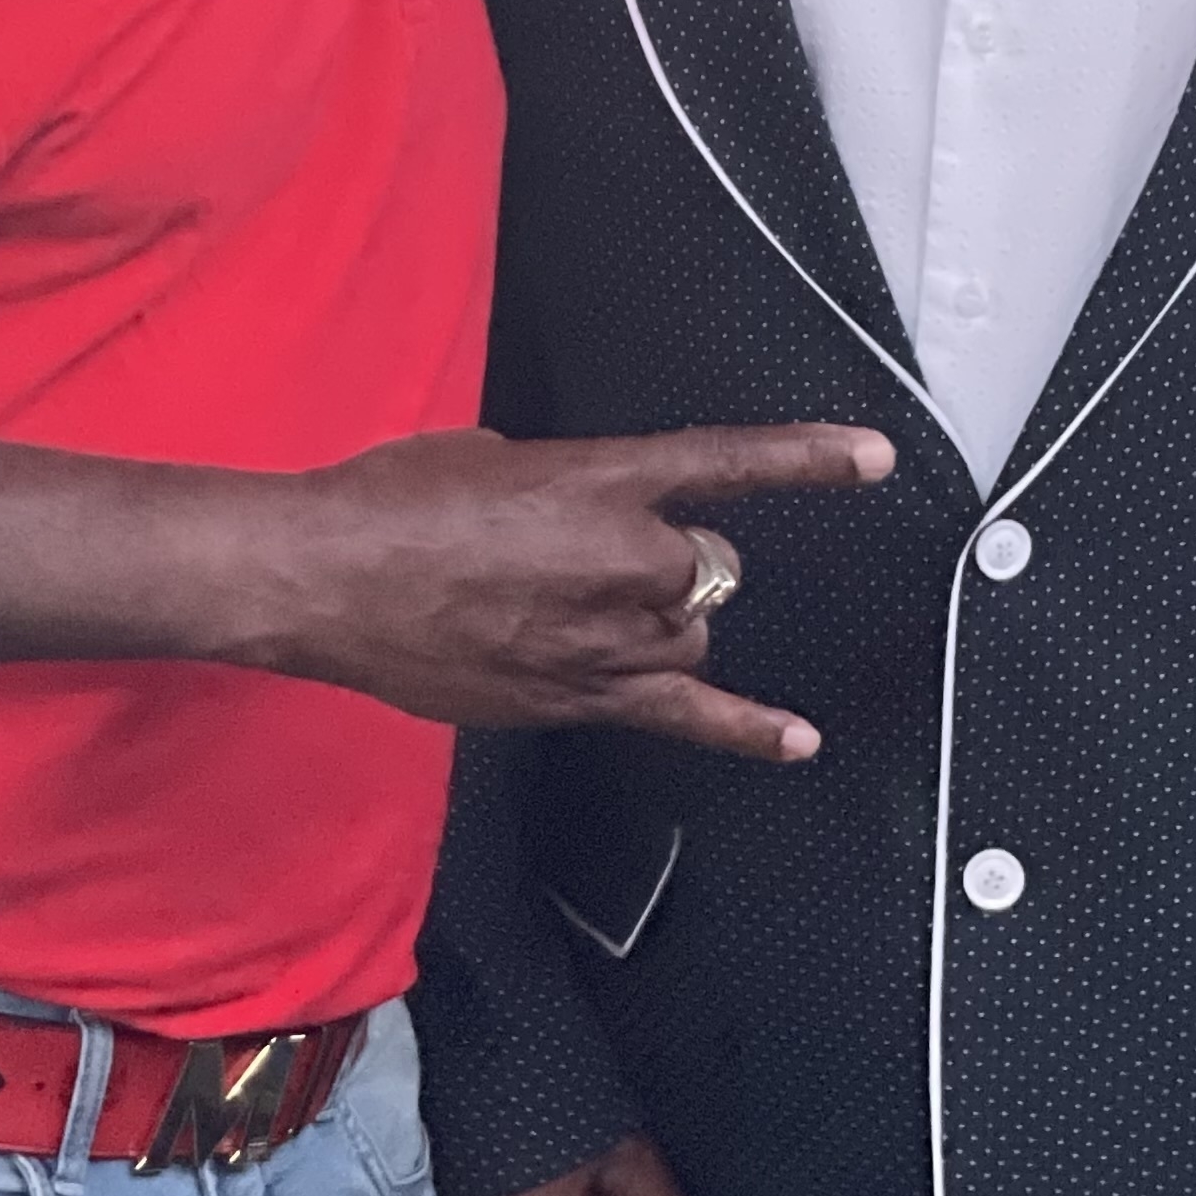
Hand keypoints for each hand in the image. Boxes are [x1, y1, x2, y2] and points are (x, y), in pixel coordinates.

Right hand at [261, 420, 894, 754]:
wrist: (324, 576)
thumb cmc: (389, 503)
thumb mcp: (489, 455)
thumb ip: (563, 489)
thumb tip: (580, 525)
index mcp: (599, 482)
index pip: (724, 464)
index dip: (806, 459)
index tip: (870, 458)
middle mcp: (620, 562)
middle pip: (704, 569)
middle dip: (664, 563)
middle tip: (585, 559)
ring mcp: (604, 640)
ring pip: (688, 630)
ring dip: (656, 617)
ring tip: (578, 607)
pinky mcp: (578, 699)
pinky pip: (683, 714)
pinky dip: (745, 729)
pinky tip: (795, 739)